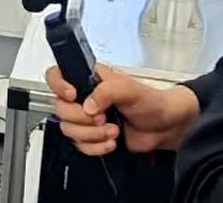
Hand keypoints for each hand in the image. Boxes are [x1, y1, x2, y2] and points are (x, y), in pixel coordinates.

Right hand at [45, 64, 198, 155]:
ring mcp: (87, 118)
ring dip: (92, 135)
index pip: (56, 75)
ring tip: (112, 130)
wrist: (165, 127)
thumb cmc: (152, 102)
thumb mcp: (129, 89)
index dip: (58, 86)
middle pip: (61, 109)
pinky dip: (96, 147)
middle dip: (83, 119)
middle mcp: (84, 97)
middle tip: (102, 117)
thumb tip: (87, 105)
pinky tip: (111, 142)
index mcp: (89, 78)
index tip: (73, 96)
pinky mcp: (92, 137)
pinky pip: (80, 145)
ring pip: (69, 129)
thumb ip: (106, 91)